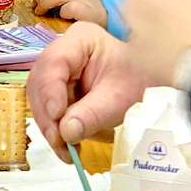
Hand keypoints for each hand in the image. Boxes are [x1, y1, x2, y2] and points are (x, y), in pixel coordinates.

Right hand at [27, 22, 149, 152]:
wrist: (149, 85)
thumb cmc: (139, 80)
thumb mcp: (119, 99)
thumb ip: (92, 114)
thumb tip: (66, 132)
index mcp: (80, 39)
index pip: (55, 61)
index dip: (50, 90)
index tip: (57, 116)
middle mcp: (63, 52)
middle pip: (41, 82)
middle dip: (47, 115)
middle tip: (59, 140)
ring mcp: (59, 72)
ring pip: (40, 100)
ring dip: (49, 127)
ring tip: (66, 150)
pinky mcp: (60, 91)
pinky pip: (49, 111)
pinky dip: (56, 131)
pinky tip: (67, 148)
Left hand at [34, 0, 107, 26]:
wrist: (121, 27)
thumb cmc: (99, 20)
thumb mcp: (83, 4)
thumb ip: (67, 1)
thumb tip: (44, 6)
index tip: (37, 2)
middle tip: (38, 9)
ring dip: (45, 3)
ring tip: (43, 14)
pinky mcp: (89, 11)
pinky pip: (70, 7)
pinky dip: (62, 12)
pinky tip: (62, 18)